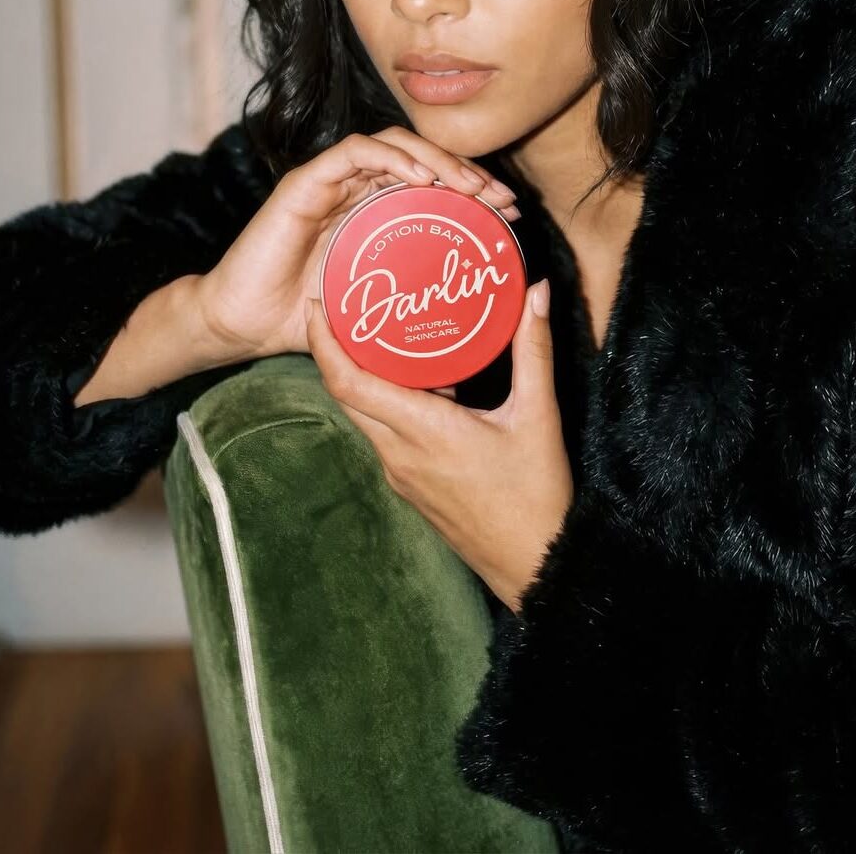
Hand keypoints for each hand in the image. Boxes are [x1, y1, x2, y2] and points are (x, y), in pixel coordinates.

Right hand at [195, 126, 520, 361]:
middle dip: (466, 171)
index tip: (508, 214)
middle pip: (421, 160)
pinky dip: (392, 157)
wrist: (242, 327)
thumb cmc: (302, 326)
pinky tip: (423, 178)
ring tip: (470, 185)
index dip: (474, 191)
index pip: (433, 184)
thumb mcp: (370, 328)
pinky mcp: (305, 182)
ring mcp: (330, 183)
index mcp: (375, 216)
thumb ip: (406, 341)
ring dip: (437, 159)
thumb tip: (455, 383)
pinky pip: (353, 151)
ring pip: (393, 145)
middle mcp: (356, 192)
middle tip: (501, 198)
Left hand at [305, 275, 574, 614]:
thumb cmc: (536, 495)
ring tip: (385, 334)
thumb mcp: (538, 416)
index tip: (317, 305)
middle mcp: (399, 453)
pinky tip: (419, 382)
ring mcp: (400, 474)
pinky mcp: (409, 485)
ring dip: (364, 375)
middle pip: (346, 395)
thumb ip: (533, 349)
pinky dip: (387, 402)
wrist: (534, 565)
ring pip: (364, 414)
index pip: (349, 384)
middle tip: (348, 306)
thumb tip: (535, 291)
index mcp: (423, 432)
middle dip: (337, 349)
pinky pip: (384, 434)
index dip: (324, 342)